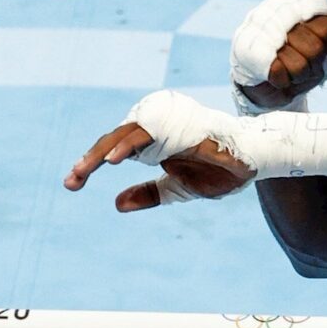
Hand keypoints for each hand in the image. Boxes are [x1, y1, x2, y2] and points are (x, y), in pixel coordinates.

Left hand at [63, 122, 254, 211]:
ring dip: (103, 151)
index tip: (72, 182)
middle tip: (71, 181)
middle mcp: (160, 129)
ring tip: (84, 170)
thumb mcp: (178, 187)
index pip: (117, 147)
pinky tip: (114, 161)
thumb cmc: (221, 170)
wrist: (255, 161)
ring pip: (127, 132)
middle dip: (91, 159)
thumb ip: (150, 193)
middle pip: (116, 137)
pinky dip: (129, 144)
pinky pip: (150, 131)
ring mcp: (171, 124)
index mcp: (157, 142)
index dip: (94, 162)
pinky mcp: (182, 125)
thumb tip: (115, 203)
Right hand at [238, 15, 326, 108]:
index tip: (320, 45)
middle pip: (315, 48)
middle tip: (304, 63)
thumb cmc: (298, 57)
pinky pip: (278, 74)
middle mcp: (275, 8)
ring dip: (299, 76)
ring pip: (299, 64)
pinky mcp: (246, 51)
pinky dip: (283, 81)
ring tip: (290, 70)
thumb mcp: (324, 45)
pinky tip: (275, 75)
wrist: (263, 80)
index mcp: (297, 0)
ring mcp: (258, 28)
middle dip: (314, 64)